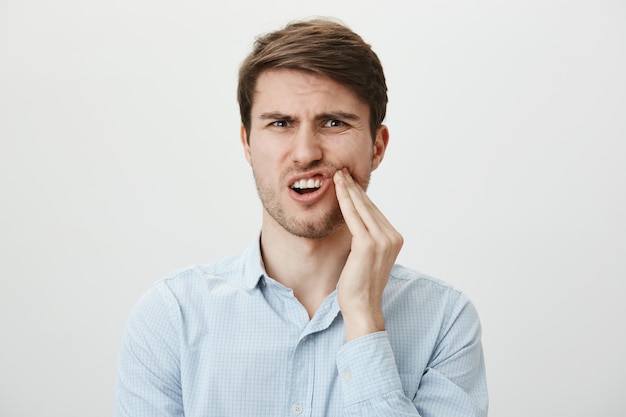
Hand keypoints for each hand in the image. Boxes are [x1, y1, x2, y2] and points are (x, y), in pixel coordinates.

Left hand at [333, 168, 402, 340]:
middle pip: (369, 206)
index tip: (349, 180)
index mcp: (394, 238)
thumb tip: (355, 220)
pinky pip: (353, 217)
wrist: (362, 306)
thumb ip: (367, 237)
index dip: (361, 195)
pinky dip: (344, 201)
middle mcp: (392, 236)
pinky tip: (337, 189)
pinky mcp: (367, 244)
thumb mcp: (367, 256)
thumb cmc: (360, 284)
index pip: (375, 211)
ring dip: (349, 189)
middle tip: (342, 171)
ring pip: (362, 208)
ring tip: (338, 175)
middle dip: (354, 187)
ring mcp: (382, 240)